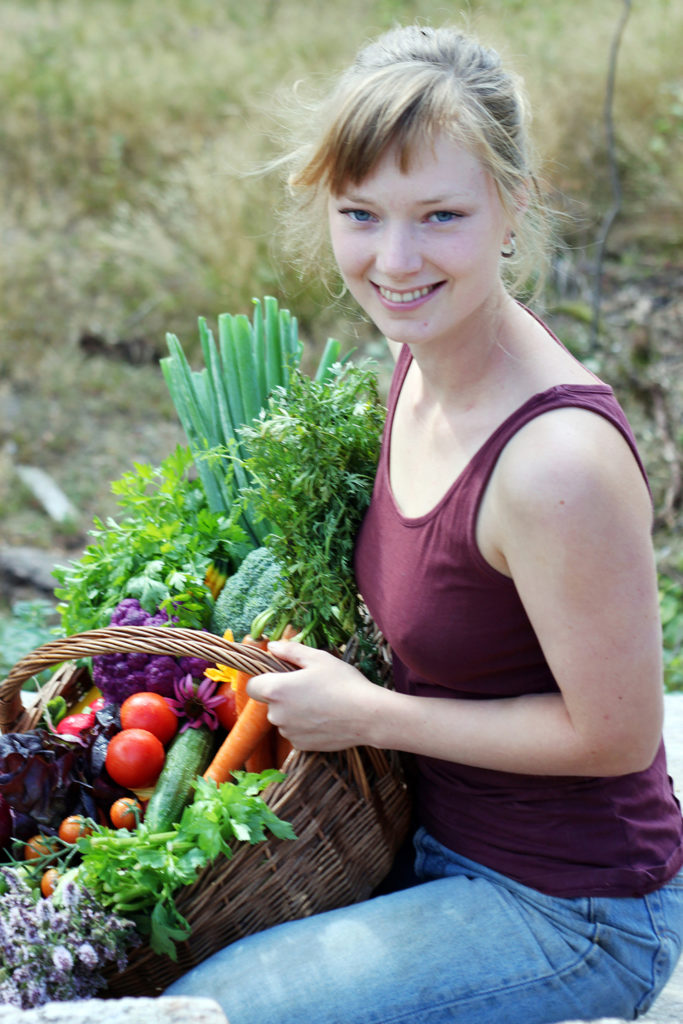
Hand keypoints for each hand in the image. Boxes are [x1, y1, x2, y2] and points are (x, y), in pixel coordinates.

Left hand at [246, 640, 378, 751]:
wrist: (368, 715)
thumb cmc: (343, 682)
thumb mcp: (318, 658)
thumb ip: (290, 650)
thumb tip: (272, 646)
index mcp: (276, 690)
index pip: (252, 686)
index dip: (263, 679)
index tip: (280, 675)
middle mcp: (276, 715)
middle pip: (270, 702)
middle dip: (283, 694)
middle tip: (309, 686)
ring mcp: (288, 733)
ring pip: (283, 718)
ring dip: (294, 711)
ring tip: (320, 702)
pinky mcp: (301, 746)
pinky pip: (295, 732)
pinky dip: (304, 726)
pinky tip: (325, 717)